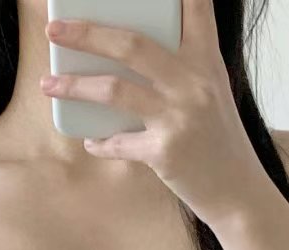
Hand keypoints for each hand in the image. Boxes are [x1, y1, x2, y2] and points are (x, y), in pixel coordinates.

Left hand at [41, 0, 270, 228]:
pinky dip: (100, 143)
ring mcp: (178, 117)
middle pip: (130, 44)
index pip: (193, 8)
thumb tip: (126, 54)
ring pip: (114, 89)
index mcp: (206, 61)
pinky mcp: (165, 152)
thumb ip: (180, 69)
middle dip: (86, 33)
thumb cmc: (219, 142)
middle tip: (55, 29)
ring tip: (49, 84)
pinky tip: (90, 141)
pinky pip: (118, 143)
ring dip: (74, 85)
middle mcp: (193, 83)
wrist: (239, 193)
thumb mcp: (211, 94)